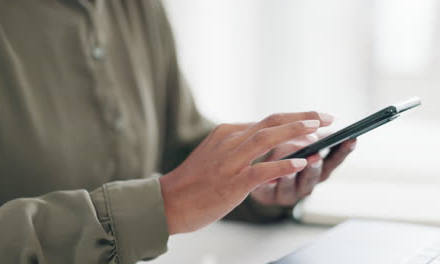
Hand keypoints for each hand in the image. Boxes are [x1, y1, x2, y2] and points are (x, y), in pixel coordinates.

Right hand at [160, 112, 332, 234]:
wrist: (169, 201)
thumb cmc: (194, 181)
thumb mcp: (216, 154)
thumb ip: (239, 147)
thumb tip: (267, 143)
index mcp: (227, 133)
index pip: (266, 121)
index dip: (294, 118)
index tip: (314, 118)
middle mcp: (229, 141)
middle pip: (271, 122)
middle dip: (302, 117)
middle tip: (327, 117)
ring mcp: (229, 162)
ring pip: (266, 139)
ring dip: (295, 133)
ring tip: (318, 132)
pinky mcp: (230, 183)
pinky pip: (260, 170)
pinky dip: (282, 165)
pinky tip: (300, 163)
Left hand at [250, 132, 356, 206]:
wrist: (257, 173)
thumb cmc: (283, 153)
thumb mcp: (300, 142)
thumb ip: (311, 135)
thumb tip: (325, 120)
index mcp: (317, 168)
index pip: (334, 159)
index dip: (343, 151)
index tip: (351, 139)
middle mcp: (306, 182)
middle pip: (315, 177)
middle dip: (315, 167)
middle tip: (316, 157)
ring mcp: (288, 192)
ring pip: (292, 187)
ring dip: (292, 177)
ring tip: (289, 169)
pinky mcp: (267, 195)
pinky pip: (270, 191)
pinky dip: (271, 185)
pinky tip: (270, 179)